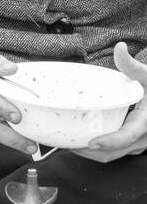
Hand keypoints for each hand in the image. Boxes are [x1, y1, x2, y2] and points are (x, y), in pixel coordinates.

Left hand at [72, 42, 146, 162]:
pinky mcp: (133, 144)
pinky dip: (98, 150)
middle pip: (114, 152)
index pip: (126, 136)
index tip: (90, 142)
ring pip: (113, 155)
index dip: (109, 142)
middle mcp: (143, 137)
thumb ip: (132, 65)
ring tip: (67, 142)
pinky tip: (80, 138)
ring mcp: (138, 143)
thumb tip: (119, 47)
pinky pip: (115, 152)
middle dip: (88, 151)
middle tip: (65, 143)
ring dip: (91, 153)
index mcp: (145, 122)